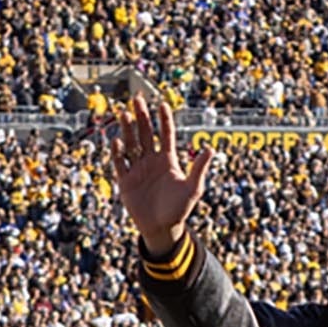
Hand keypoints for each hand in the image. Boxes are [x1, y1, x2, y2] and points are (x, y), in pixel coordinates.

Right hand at [109, 96, 214, 256]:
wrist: (162, 228)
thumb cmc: (179, 209)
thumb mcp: (193, 189)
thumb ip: (199, 169)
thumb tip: (210, 149)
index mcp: (168, 160)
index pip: (165, 134)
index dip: (164, 119)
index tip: (162, 104)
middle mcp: (151, 161)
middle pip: (145, 133)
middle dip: (142, 116)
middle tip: (137, 98)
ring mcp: (138, 169)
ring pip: (131, 143)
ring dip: (128, 129)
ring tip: (124, 113)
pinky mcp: (126, 180)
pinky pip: (120, 163)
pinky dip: (118, 152)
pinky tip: (117, 140)